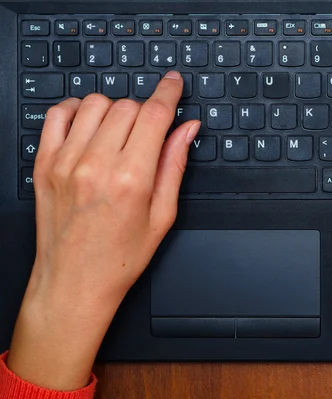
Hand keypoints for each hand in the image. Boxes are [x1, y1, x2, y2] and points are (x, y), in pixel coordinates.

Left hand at [8, 71, 199, 390]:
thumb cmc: (120, 258)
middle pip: (127, 106)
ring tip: (121, 133)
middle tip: (150, 132)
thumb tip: (187, 129)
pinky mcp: (44, 164)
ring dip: (114, 109)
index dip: (169, 93)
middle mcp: (96, 165)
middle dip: (146, 111)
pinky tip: (90, 126)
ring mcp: (65, 162)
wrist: (74, 283)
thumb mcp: (163, 216)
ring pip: (94, 104)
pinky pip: (58, 114)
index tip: (174, 82)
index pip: (154, 115)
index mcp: (132, 179)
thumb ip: (175, 165)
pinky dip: (76, 109)